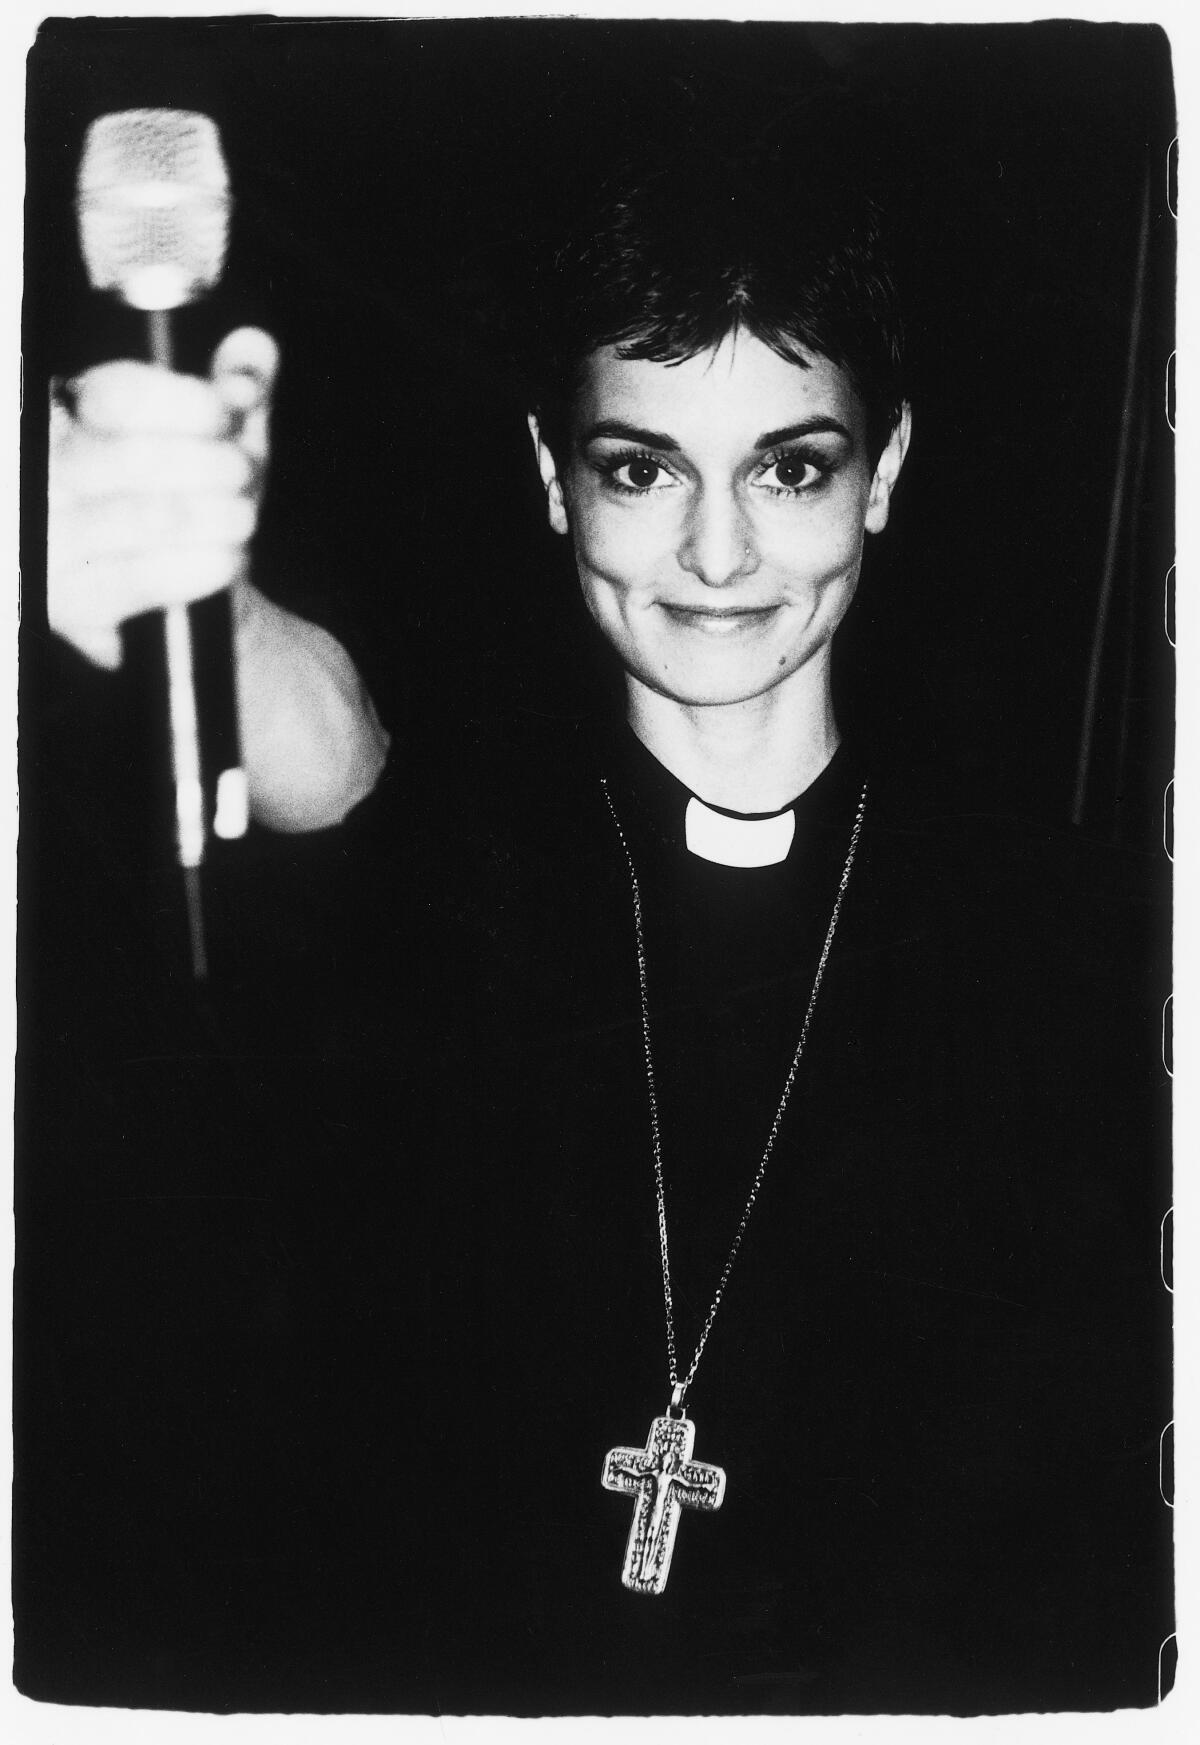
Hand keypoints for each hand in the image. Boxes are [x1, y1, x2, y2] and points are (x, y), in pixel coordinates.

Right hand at [47, 328, 278, 667]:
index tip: (226, 413)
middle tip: (242, 473)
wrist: (186, 598)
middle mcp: (44, 474)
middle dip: (210, 464)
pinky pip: (144, 579)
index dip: (181, 402)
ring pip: (148, 518)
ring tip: (242, 516)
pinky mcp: (69, 604)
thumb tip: (252, 350)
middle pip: (134, 458)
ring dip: (219, 515)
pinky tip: (227, 557)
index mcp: (70, 416)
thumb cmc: (197, 499)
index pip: (115, 397)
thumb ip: (238, 387)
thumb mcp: (224, 437)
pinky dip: (203, 565)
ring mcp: (50, 541)